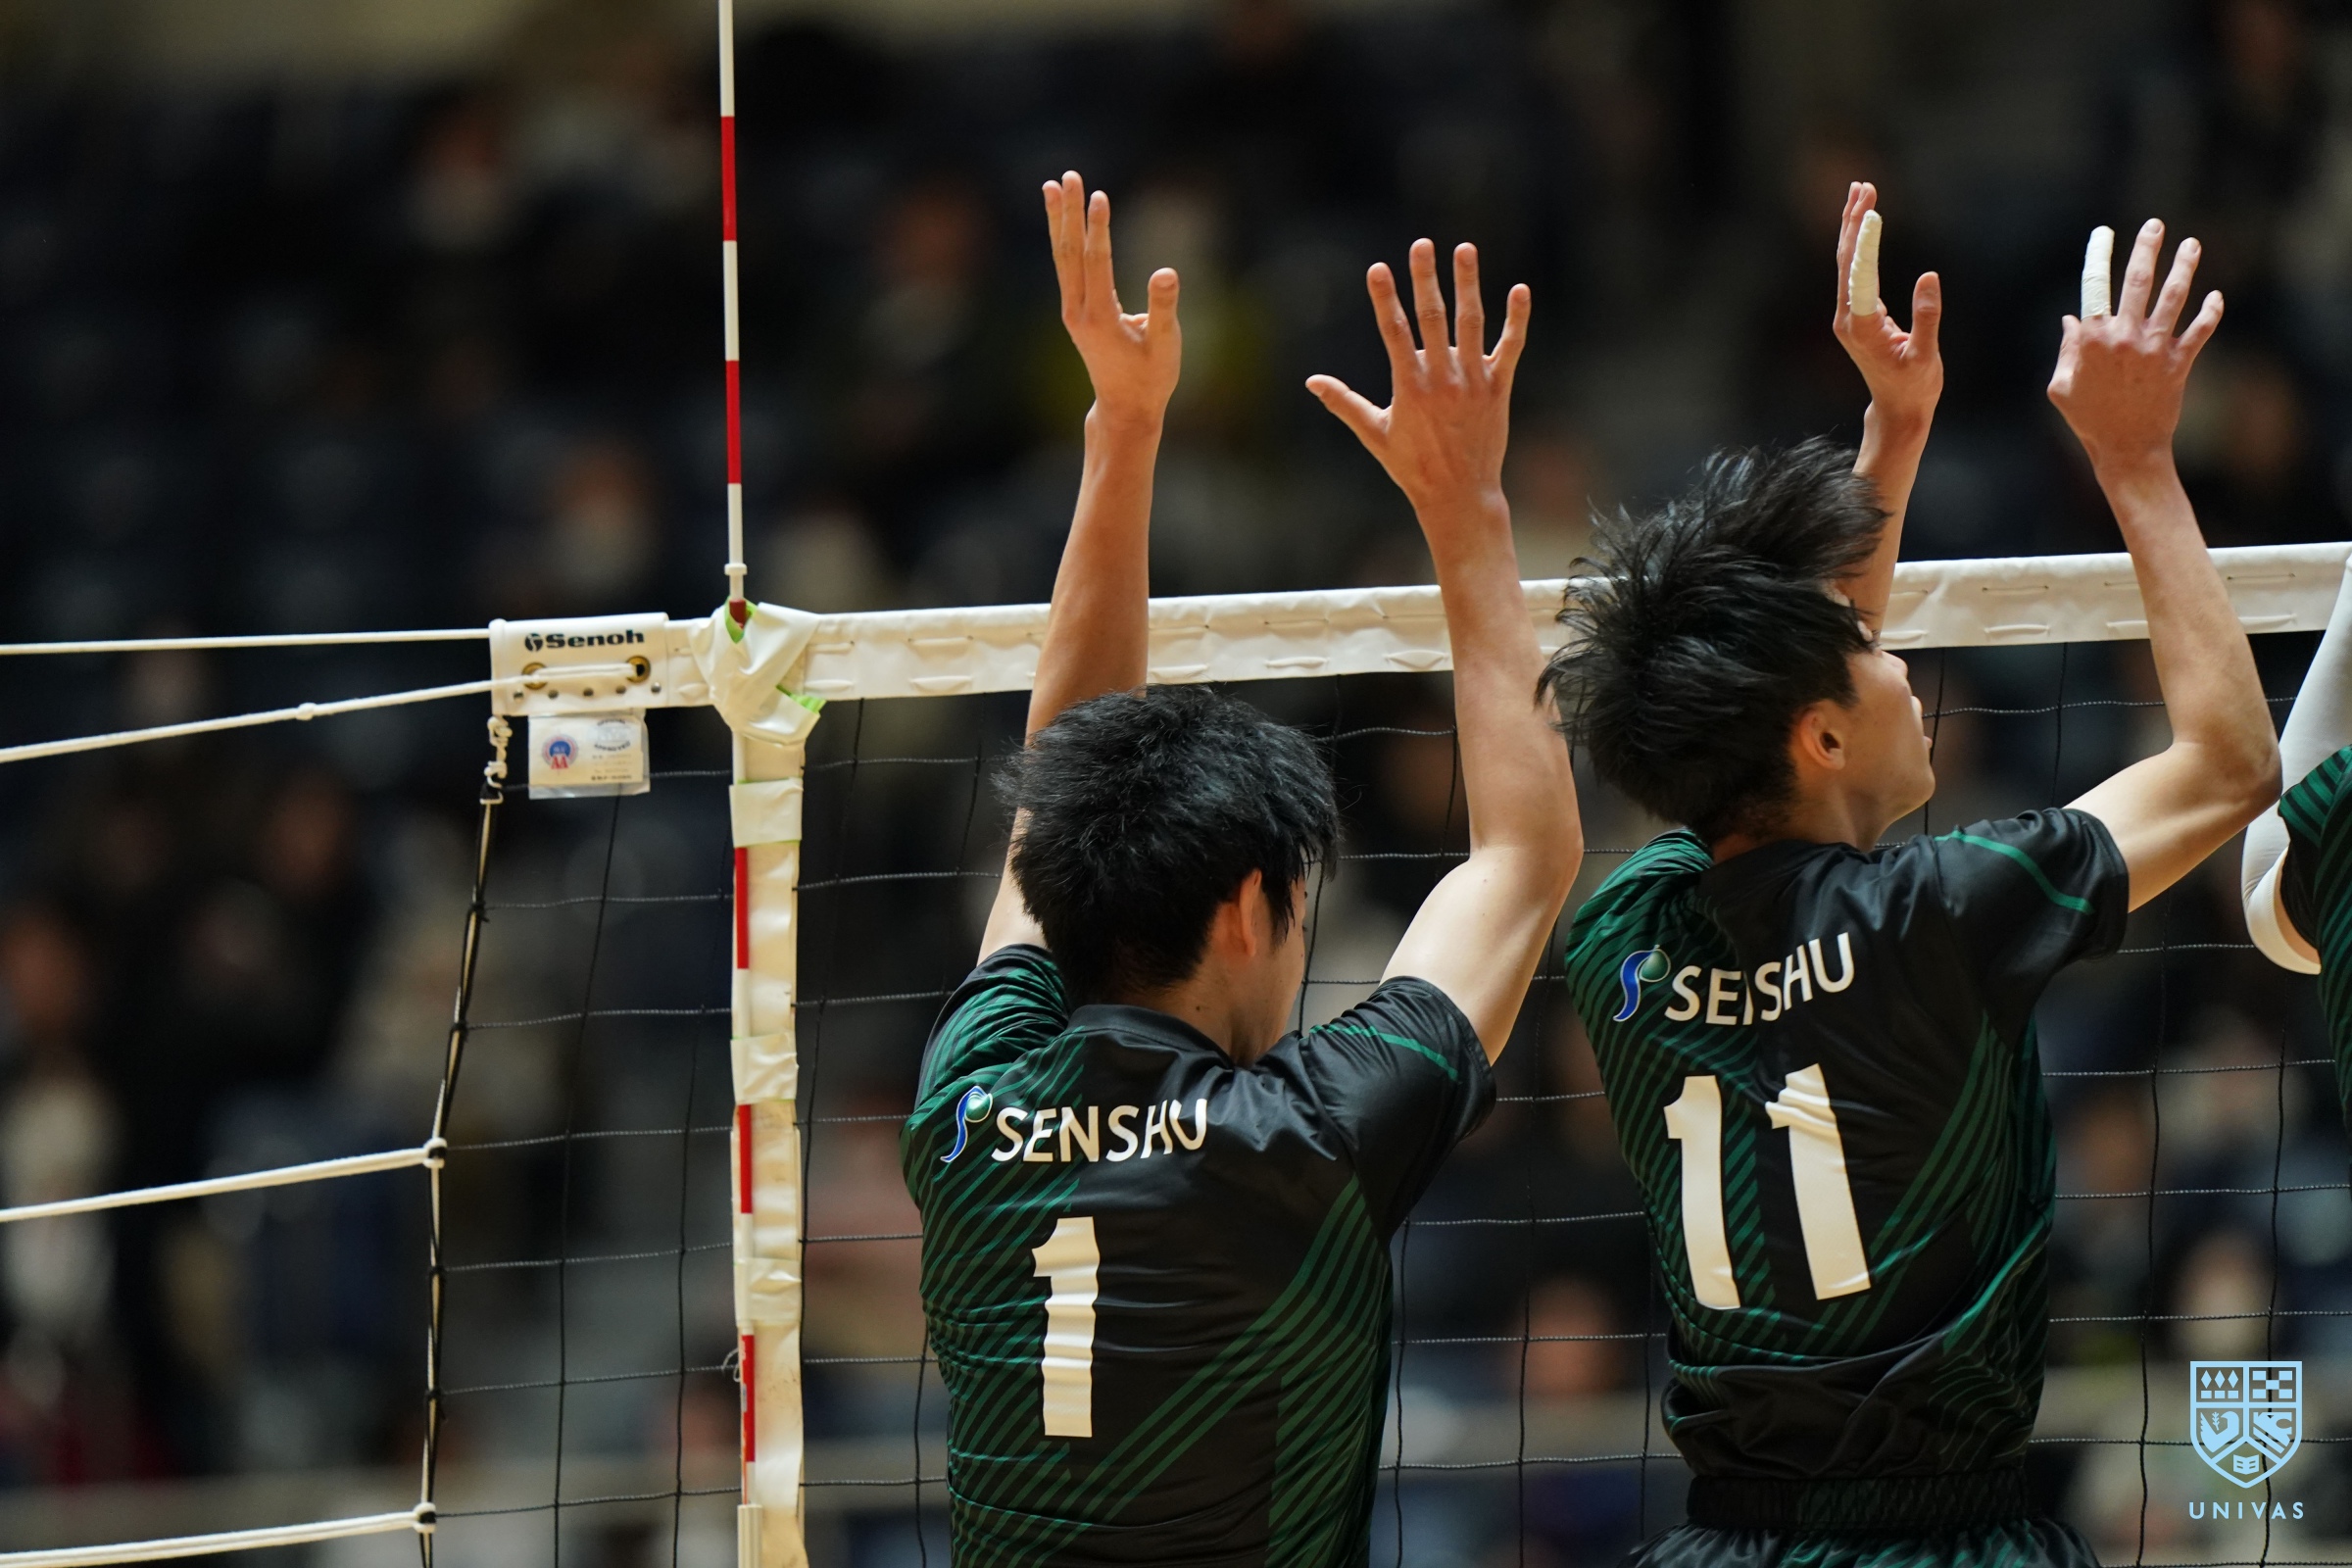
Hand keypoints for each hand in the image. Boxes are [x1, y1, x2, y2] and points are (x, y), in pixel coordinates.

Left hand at [1045, 172, 1179, 431]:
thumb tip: (1166, 272)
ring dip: (1058, 221)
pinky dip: (1063, 239)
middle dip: (1070, 213)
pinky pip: (1066, 268)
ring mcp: (1073, 312)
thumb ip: (1164, 308)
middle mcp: (1079, 312)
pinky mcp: (1075, 312)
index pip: (1097, 263)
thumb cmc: (1151, 379)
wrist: (1125, 408)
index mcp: (1101, 318)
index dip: (1098, 229)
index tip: (1100, 196)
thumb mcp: (1166, 345)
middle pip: (1070, 254)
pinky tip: (1063, 220)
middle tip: (1069, 176)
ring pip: (1062, 258)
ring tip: (1053, 186)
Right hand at [1307, 240, 1529, 525]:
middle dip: (1425, 279)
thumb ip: (1345, 403)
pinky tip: (1520, 290)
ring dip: (1468, 285)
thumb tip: (1311, 381)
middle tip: (1422, 245)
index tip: (1378, 268)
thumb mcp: (1374, 434)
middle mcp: (1442, 379)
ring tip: (1465, 249)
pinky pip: (1511, 348)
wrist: (1459, 496)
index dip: (1386, 299)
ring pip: (1472, 324)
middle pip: (1432, 318)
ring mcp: (1473, 382)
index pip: (1394, 332)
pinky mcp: (1498, 389)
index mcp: (1409, 387)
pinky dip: (1517, 320)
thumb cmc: (1413, 467)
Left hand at [1833, 182, 1941, 429]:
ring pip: (1846, 262)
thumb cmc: (1915, 385)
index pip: (1861, 275)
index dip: (1867, 243)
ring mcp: (1848, 314)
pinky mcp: (1856, 312)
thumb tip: (1929, 276)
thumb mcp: (1926, 355)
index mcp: (1862, 326)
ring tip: (1861, 192)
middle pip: (1846, 260)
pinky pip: (1853, 270)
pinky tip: (1864, 222)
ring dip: (1854, 226)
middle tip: (1863, 187)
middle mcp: (1848, 317)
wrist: (1897, 407)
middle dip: (1855, 222)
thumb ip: (1927, 317)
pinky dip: (1858, 243)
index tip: (1874, 213)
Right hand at [2047, 218, 2222, 469]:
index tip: (2103, 234)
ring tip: (2191, 245)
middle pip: (2137, 281)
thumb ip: (2066, 350)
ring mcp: (2154, 348)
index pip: (2093, 286)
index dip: (2098, 255)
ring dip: (2184, 267)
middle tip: (2155, 225)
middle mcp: (2124, 337)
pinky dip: (2210, 312)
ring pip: (2173, 297)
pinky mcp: (2179, 362)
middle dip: (2146, 248)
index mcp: (2091, 340)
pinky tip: (2215, 295)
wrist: (2127, 449)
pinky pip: (2199, 330)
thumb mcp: (2061, 388)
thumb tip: (2071, 319)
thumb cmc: (2088, 421)